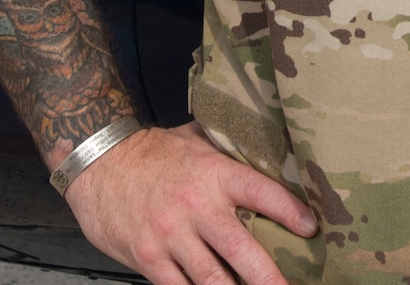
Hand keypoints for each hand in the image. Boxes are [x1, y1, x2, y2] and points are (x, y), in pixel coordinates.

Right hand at [64, 120, 318, 284]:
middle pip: (240, 249)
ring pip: (211, 278)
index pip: (261, 192)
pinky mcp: (147, 256)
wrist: (97, 161)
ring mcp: (170, 235)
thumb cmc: (152, 151)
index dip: (289, 211)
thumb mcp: (195, 139)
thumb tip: (267, 146)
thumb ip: (229, 150)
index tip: (311, 228)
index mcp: (214, 173)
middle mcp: (196, 206)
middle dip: (268, 276)